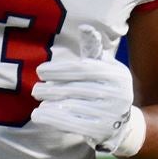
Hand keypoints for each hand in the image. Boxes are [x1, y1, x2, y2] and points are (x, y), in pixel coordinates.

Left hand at [31, 25, 146, 155]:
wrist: (123, 125)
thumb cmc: (106, 88)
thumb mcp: (104, 67)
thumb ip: (92, 49)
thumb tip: (85, 27)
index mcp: (117, 74)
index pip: (83, 69)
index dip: (59, 70)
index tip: (40, 71)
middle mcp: (117, 94)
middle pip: (76, 89)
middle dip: (52, 89)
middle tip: (35, 89)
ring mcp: (110, 114)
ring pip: (73, 107)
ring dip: (51, 104)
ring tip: (38, 101)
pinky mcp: (101, 131)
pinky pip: (73, 124)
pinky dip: (53, 119)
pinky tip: (39, 115)